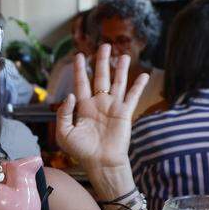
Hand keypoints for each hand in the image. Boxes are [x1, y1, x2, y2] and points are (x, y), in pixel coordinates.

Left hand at [55, 44, 147, 173]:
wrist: (100, 163)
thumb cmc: (81, 151)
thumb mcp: (64, 133)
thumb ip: (64, 113)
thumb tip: (71, 95)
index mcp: (83, 107)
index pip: (81, 83)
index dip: (80, 69)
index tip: (79, 55)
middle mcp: (99, 103)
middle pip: (101, 77)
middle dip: (102, 61)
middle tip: (104, 46)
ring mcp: (113, 107)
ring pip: (118, 83)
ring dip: (121, 69)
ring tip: (124, 55)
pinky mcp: (125, 113)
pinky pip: (132, 96)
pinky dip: (138, 86)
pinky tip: (144, 75)